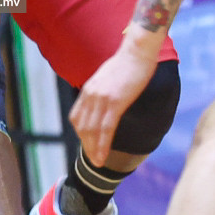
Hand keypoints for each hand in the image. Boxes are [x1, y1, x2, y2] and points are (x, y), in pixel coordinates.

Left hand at [71, 36, 162, 165]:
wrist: (137, 51)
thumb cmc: (127, 63)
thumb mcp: (106, 77)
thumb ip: (101, 90)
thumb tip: (103, 101)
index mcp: (88, 89)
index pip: (77, 117)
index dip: (81, 134)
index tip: (87, 144)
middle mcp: (91, 95)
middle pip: (83, 127)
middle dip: (86, 145)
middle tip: (93, 159)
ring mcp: (102, 98)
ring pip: (92, 131)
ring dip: (93, 149)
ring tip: (97, 163)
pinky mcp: (115, 102)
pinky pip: (106, 128)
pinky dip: (103, 144)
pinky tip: (103, 155)